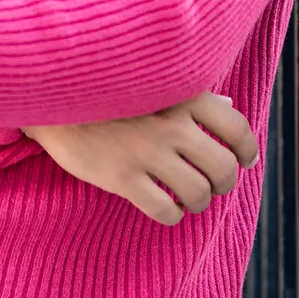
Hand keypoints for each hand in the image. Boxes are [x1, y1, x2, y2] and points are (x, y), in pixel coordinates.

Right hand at [22, 92, 258, 226]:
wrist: (51, 95)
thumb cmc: (107, 89)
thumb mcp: (152, 82)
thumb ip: (193, 96)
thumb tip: (229, 110)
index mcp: (182, 94)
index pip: (237, 128)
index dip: (247, 150)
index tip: (244, 160)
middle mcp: (170, 122)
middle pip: (223, 169)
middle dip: (223, 182)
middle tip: (212, 183)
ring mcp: (146, 151)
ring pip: (198, 194)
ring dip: (197, 201)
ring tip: (185, 195)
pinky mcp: (121, 176)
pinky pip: (165, 211)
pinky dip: (171, 215)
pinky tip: (163, 206)